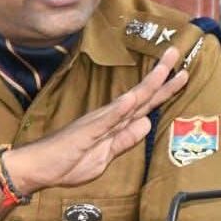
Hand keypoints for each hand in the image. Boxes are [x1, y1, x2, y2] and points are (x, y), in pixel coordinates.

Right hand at [7, 47, 187, 193]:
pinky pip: (107, 120)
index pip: (145, 105)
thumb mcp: (105, 157)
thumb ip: (124, 141)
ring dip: (148, 85)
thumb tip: (145, 124)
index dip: (164, 90)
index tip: (181, 73)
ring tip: (165, 68)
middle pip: (142, 96)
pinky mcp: (87, 132)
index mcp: (115, 125)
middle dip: (162, 76)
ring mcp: (99, 123)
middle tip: (178, 53)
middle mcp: (110, 118)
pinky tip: (132, 98)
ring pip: (130, 101)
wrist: (39, 167)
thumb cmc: (68, 162)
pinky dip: (121, 108)